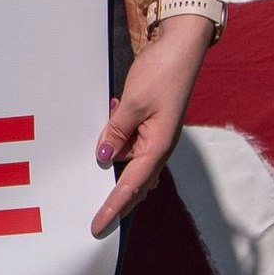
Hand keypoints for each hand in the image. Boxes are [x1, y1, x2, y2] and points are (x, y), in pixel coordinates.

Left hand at [94, 12, 211, 233]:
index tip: (97, 227)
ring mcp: (155, 137)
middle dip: (115, 201)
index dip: (113, 207)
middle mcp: (158, 147)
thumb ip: (117, 130)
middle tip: (94, 220)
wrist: (182, 47)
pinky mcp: (150, 125)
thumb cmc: (162, 72)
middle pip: (133, 183)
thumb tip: (103, 156)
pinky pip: (129, 145)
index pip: (130, 185)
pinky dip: (115, 145)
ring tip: (92, 181)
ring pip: (129, 164)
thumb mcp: (133, 101)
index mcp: (158, 146)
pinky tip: (104, 135)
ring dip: (113, 169)